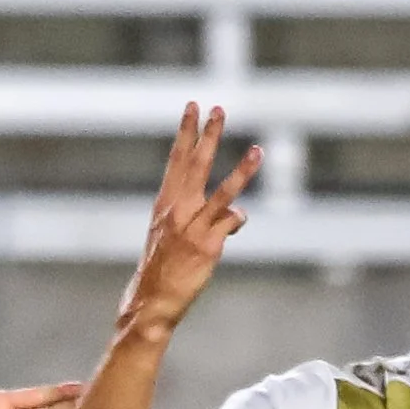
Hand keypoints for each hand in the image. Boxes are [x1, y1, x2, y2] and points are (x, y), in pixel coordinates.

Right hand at [118, 105, 261, 335]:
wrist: (151, 301)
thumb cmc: (161, 267)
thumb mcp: (170, 234)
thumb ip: (196, 216)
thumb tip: (235, 214)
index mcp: (165, 204)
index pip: (177, 160)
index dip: (186, 132)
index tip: (193, 107)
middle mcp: (177, 211)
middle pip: (196, 165)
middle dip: (208, 135)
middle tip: (218, 109)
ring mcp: (193, 228)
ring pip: (222, 192)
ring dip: (242, 171)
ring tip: (258, 150)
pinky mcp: (208, 246)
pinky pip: (231, 222)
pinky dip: (237, 220)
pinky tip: (234, 224)